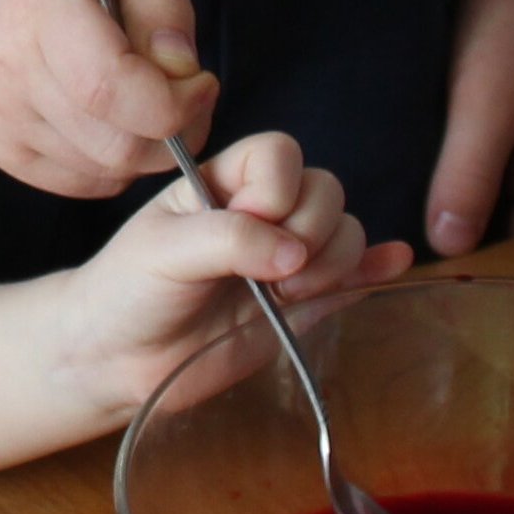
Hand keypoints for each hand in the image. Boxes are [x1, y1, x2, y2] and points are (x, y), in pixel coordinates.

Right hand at [0, 0, 219, 193]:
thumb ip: (163, 4)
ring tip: (147, 98)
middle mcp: (6, 68)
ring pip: (105, 170)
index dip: (175, 102)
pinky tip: (112, 116)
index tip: (202, 81)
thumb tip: (182, 71)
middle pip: (116, 143)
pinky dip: (115, 161)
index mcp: (38, 3)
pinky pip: (84, 182)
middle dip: (176, 132)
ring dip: (147, 147)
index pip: (109, 87)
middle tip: (189, 94)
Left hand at [60, 131, 412, 420]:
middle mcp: (260, 213)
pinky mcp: (304, 304)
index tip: (247, 225)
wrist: (118, 361)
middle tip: (270, 274)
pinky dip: (376, 269)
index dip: (276, 189)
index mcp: (222, 182)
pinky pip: (356, 277)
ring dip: (333, 263)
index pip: (280, 153)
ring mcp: (285, 258)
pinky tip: (394, 263)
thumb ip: (228, 240)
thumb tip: (293, 254)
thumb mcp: (163, 253)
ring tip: (286, 295)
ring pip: (346, 233)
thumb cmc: (128, 292)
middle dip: (310, 231)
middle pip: (325, 190)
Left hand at [424, 0, 513, 255]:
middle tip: (408, 248)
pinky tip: (421, 142)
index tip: (427, 278)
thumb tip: (452, 245)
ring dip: (469, 186)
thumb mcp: (488, 98)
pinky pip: (496, 130)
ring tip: (406, 203)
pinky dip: (465, 145)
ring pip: (508, 169)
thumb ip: (471, 171)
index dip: (489, 262)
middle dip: (479, 230)